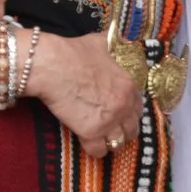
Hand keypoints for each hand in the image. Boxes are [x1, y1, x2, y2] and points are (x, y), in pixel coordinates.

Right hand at [28, 31, 140, 149]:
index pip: (138, 109)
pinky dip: (94, 151)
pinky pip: (99, 151)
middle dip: (123, 130)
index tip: (120, 116)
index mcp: (129, 86)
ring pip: (119, 143)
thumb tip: (114, 40)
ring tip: (102, 141)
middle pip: (132, 129)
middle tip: (111, 130)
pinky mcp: (91, 132)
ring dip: (111, 143)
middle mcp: (124, 105)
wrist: (52, 64)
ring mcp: (109, 120)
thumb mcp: (101, 43)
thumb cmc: (73, 52)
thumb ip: (112, 47)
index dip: (129, 114)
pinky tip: (89, 146)